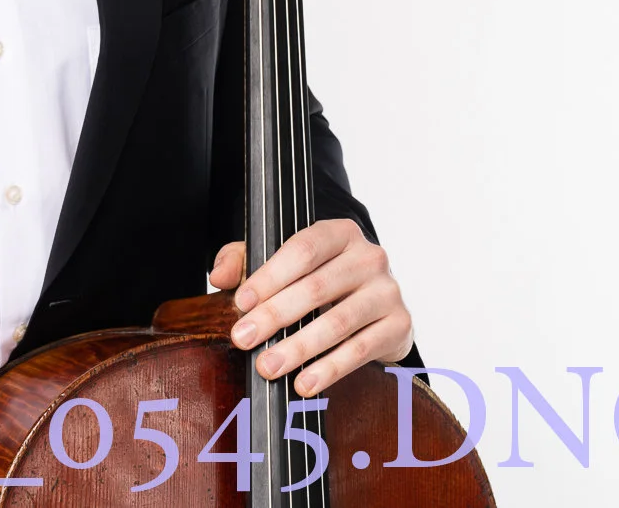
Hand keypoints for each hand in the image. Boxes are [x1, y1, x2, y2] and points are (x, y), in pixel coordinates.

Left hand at [207, 219, 413, 396]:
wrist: (378, 309)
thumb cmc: (322, 282)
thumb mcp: (283, 264)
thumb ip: (244, 261)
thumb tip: (219, 276)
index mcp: (339, 233)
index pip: (302, 249)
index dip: (269, 276)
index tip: (240, 302)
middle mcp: (369, 256)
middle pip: (316, 288)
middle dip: (274, 317)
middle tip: (243, 340)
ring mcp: (388, 290)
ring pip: (338, 322)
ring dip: (298, 348)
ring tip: (268, 367)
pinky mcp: (399, 325)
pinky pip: (360, 350)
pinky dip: (329, 369)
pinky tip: (304, 384)